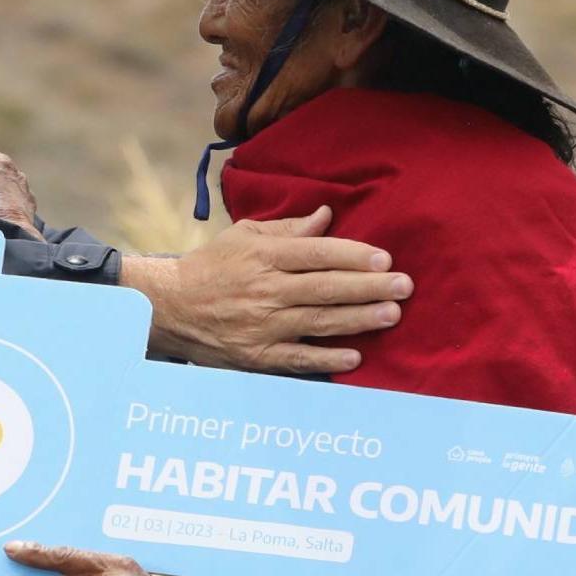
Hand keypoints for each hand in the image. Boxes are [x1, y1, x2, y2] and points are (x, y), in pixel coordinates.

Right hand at [120, 206, 409, 373]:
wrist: (169, 307)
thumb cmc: (211, 267)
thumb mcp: (245, 237)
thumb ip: (288, 229)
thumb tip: (327, 216)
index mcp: (264, 256)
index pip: (316, 253)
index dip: (353, 255)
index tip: (385, 258)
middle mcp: (265, 290)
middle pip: (325, 288)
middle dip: (369, 286)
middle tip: (405, 286)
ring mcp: (262, 325)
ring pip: (318, 322)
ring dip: (358, 319)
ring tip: (392, 314)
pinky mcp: (257, 355)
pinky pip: (297, 359)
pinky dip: (326, 359)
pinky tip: (356, 356)